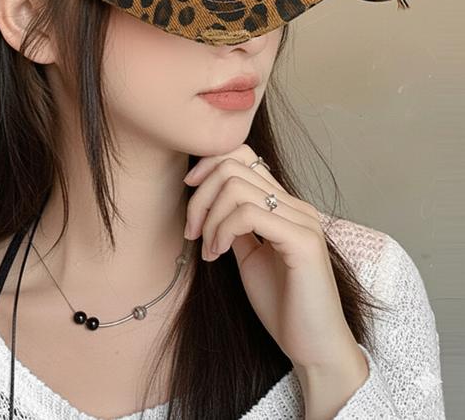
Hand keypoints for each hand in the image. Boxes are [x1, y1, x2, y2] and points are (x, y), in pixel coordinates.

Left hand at [183, 143, 363, 371]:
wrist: (314, 349)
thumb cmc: (283, 306)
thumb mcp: (249, 256)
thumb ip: (235, 226)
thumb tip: (210, 203)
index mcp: (285, 205)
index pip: (244, 155)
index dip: (209, 165)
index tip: (190, 193)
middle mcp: (296, 205)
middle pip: (233, 165)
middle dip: (200, 196)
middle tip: (192, 231)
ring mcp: (302, 220)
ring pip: (236, 186)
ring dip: (209, 218)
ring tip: (207, 249)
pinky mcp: (303, 241)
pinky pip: (249, 214)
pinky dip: (222, 230)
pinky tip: (217, 254)